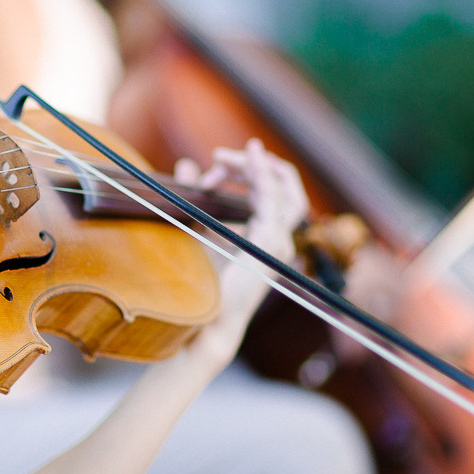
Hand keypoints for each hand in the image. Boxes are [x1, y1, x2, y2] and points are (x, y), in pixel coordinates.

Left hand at [173, 139, 307, 367]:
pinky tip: (247, 159)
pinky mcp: (269, 243)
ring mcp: (278, 242)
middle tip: (222, 155)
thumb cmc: (201, 281)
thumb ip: (196, 194)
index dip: (248, 172)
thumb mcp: (197, 225)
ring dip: (257, 166)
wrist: (204, 318)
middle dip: (258, 164)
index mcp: (267, 237)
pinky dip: (262, 174)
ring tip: (224, 157)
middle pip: (287, 188)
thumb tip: (187, 164)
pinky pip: (274, 198)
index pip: (273, 192)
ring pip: (287, 190)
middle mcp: (279, 239)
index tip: (216, 164)